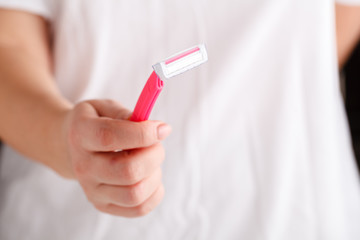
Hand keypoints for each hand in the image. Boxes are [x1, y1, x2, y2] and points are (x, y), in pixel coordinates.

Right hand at [62, 99, 170, 216]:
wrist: (71, 146)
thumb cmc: (96, 123)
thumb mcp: (106, 107)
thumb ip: (127, 114)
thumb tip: (156, 129)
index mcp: (81, 134)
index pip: (109, 137)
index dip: (142, 133)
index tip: (162, 128)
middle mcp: (83, 166)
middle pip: (127, 171)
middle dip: (154, 155)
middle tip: (156, 144)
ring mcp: (92, 190)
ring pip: (135, 193)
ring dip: (155, 175)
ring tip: (150, 161)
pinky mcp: (103, 205)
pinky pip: (139, 208)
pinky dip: (155, 192)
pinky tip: (150, 176)